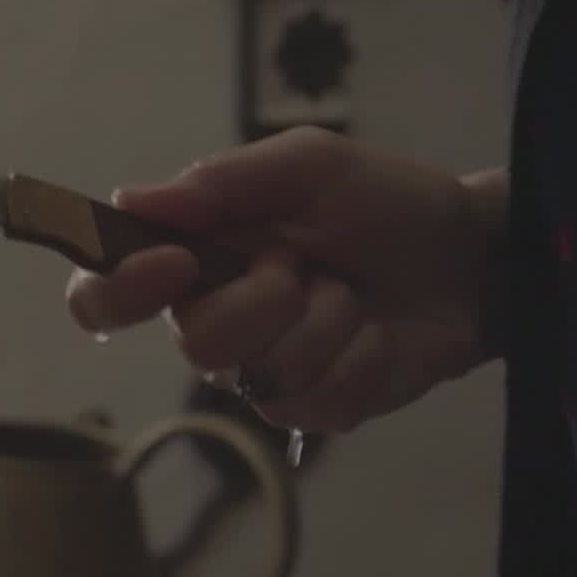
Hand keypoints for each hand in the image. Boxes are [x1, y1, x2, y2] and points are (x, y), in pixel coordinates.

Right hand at [65, 126, 504, 433]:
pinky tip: (378, 333)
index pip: (103, 296)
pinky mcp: (317, 410)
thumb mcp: (309, 166)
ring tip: (353, 292)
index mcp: (194, 259)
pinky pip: (319, 401)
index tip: (176, 262)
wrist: (473, 255)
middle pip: (193, 343)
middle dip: (266, 298)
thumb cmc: (384, 202)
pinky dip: (362, 356)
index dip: (117, 289)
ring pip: (263, 373)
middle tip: (309, 263)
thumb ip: (221, 181)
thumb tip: (130, 199)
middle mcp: (214, 322)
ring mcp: (264, 374)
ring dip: (327, 321)